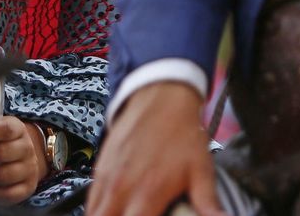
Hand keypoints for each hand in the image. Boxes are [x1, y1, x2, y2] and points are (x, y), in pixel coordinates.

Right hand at [89, 82, 222, 215]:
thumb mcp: (202, 170)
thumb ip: (208, 203)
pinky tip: (114, 210)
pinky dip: (98, 209)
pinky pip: (91, 199)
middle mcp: (122, 188)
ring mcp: (107, 177)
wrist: (160, 95)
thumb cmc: (182, 133)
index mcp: (147, 193)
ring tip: (124, 215)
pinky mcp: (100, 167)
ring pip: (94, 213)